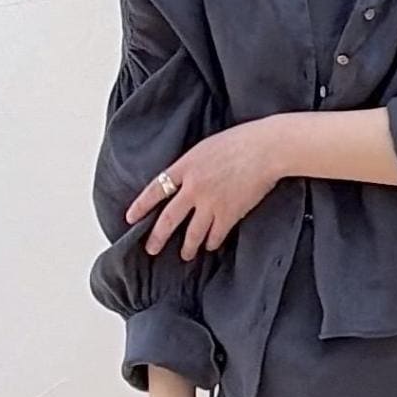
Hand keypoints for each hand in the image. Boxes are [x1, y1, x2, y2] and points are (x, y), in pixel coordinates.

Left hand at [125, 117, 284, 258]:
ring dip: (188, 247)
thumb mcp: (207, 147)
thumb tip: (185, 180)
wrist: (266, 149)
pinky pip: (215, 234)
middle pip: (168, 218)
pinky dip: (212, 242)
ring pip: (192, 233)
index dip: (141, 205)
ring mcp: (211, 203)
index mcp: (186, 166)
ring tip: (186, 255)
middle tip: (151, 250)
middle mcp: (193, 187)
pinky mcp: (229, 213)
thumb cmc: (241, 141)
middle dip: (158, 237)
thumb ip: (193, 165)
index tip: (130, 218)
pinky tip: (210, 245)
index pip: (156, 189)